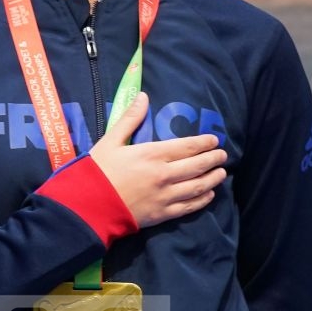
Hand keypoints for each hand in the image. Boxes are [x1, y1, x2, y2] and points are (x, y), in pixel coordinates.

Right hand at [89, 92, 227, 228]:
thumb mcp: (111, 140)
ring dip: (212, 179)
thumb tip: (143, 96)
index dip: (204, 143)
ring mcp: (165, 196)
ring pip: (198, 186)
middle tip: (222, 155)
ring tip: (221, 173)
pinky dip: (202, 200)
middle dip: (213, 159)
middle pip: (197, 165)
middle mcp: (164, 175)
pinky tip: (208, 195)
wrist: (89, 206)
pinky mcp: (163, 214)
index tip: (214, 140)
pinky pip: (189, 207)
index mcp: (153, 154)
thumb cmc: (98, 170)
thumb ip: (130, 119)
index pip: (187, 146)